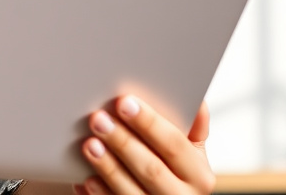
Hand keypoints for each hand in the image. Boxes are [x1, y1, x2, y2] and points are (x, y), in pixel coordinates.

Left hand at [75, 97, 213, 194]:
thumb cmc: (177, 172)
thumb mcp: (192, 154)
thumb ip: (194, 128)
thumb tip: (196, 100)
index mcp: (199, 175)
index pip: (174, 144)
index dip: (149, 123)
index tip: (124, 102)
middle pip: (151, 168)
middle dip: (123, 141)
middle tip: (99, 119)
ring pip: (130, 191)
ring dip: (108, 167)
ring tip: (89, 144)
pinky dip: (100, 193)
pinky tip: (86, 178)